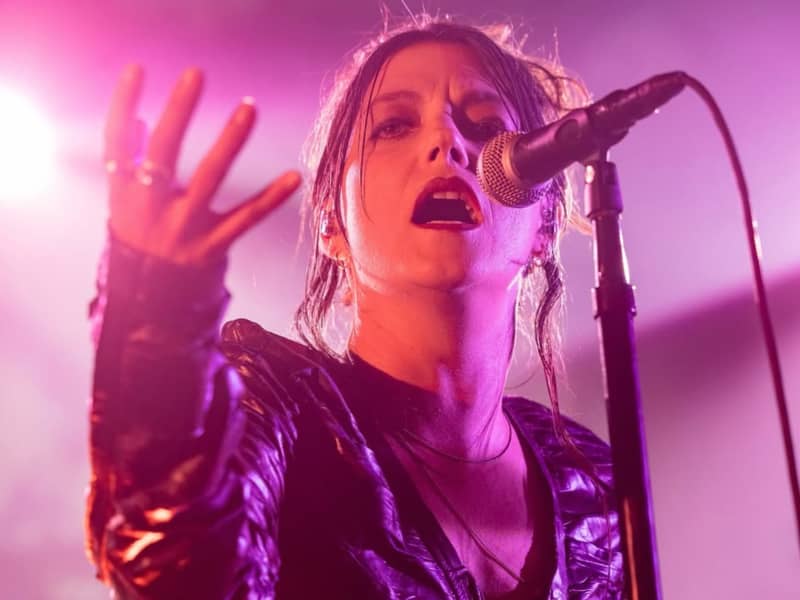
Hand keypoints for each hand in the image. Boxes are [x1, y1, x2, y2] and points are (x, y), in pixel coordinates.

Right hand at [103, 64, 300, 265]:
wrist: (149, 299)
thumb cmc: (141, 237)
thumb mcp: (126, 203)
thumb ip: (130, 164)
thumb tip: (139, 121)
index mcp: (122, 192)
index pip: (115, 141)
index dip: (122, 104)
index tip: (138, 68)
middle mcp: (149, 208)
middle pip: (162, 153)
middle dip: (178, 111)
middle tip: (195, 74)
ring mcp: (182, 228)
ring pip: (209, 178)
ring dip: (229, 141)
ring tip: (249, 107)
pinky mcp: (212, 247)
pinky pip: (246, 219)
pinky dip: (271, 198)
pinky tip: (294, 176)